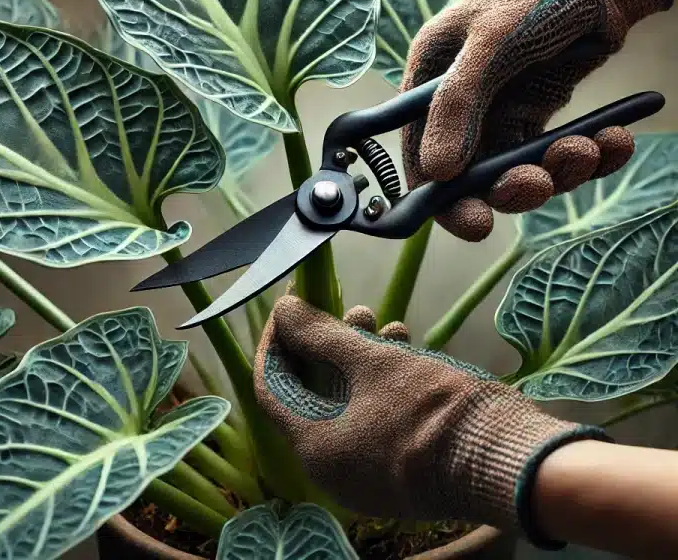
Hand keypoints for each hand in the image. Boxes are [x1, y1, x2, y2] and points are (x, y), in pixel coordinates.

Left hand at [254, 293, 609, 549]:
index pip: (272, 387)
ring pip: (347, 401)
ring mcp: (368, 472)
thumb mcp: (372, 361)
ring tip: (384, 322)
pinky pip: (374, 416)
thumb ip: (320, 333)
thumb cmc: (431, 409)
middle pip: (311, 392)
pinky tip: (405, 347)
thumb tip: (283, 309)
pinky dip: (381, 381)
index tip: (289, 307)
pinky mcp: (400, 467)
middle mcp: (334, 467)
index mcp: (315, 448)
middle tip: (348, 308)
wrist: (507, 458)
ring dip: (359, 357)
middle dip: (327, 343)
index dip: (276, 341)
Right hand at [401, 0, 672, 240]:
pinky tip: (612, 141)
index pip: (419, 153)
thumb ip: (458, 104)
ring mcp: (499, 113)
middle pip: (469, 175)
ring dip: (556, 172)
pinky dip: (588, 158)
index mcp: (429, 84)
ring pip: (518, 172)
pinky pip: (555, 157)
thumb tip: (437, 173)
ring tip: (588, 149)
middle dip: (506, 189)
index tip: (472, 221)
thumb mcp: (490, 42)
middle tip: (536, 187)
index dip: (438, 196)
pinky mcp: (538, 117)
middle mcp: (459, 106)